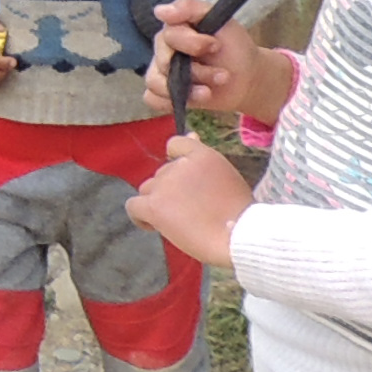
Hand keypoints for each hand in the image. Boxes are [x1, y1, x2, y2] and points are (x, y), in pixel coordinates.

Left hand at [130, 133, 253, 268]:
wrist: (238, 237)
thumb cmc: (239, 213)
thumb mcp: (227, 175)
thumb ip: (204, 159)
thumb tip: (191, 134)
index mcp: (202, 155)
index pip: (175, 145)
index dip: (176, 163)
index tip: (186, 183)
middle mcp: (180, 165)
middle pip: (162, 174)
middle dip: (171, 191)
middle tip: (190, 212)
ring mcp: (165, 185)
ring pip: (147, 189)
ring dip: (157, 202)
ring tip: (176, 221)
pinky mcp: (154, 206)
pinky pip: (133, 207)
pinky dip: (140, 217)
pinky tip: (154, 226)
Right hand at [143, 0, 298, 125]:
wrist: (246, 77)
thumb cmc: (234, 46)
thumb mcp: (220, 20)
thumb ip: (191, 8)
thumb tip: (159, 11)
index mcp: (175, 29)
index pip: (169, 36)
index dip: (192, 43)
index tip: (216, 45)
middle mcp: (164, 49)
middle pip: (163, 62)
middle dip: (197, 72)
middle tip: (223, 75)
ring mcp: (162, 72)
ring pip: (155, 82)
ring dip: (188, 90)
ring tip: (210, 91)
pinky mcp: (165, 94)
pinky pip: (151, 98)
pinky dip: (168, 102)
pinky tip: (190, 99)